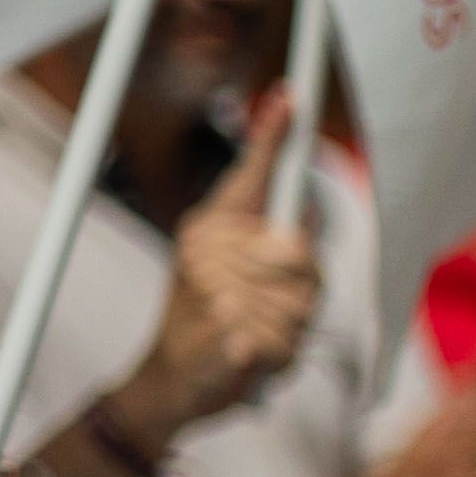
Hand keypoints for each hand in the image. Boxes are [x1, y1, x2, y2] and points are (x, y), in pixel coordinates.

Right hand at [110, 93, 324, 450]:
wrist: (170, 382)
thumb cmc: (213, 321)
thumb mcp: (236, 271)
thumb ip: (273, 241)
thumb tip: (301, 219)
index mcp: (211, 228)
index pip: (250, 177)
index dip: (273, 138)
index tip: (290, 94)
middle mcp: (206, 251)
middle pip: (305, 259)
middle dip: (302, 296)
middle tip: (265, 314)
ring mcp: (210, 291)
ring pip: (300, 307)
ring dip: (290, 333)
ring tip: (254, 335)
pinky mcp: (221, 335)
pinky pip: (278, 343)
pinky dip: (274, 360)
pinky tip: (245, 361)